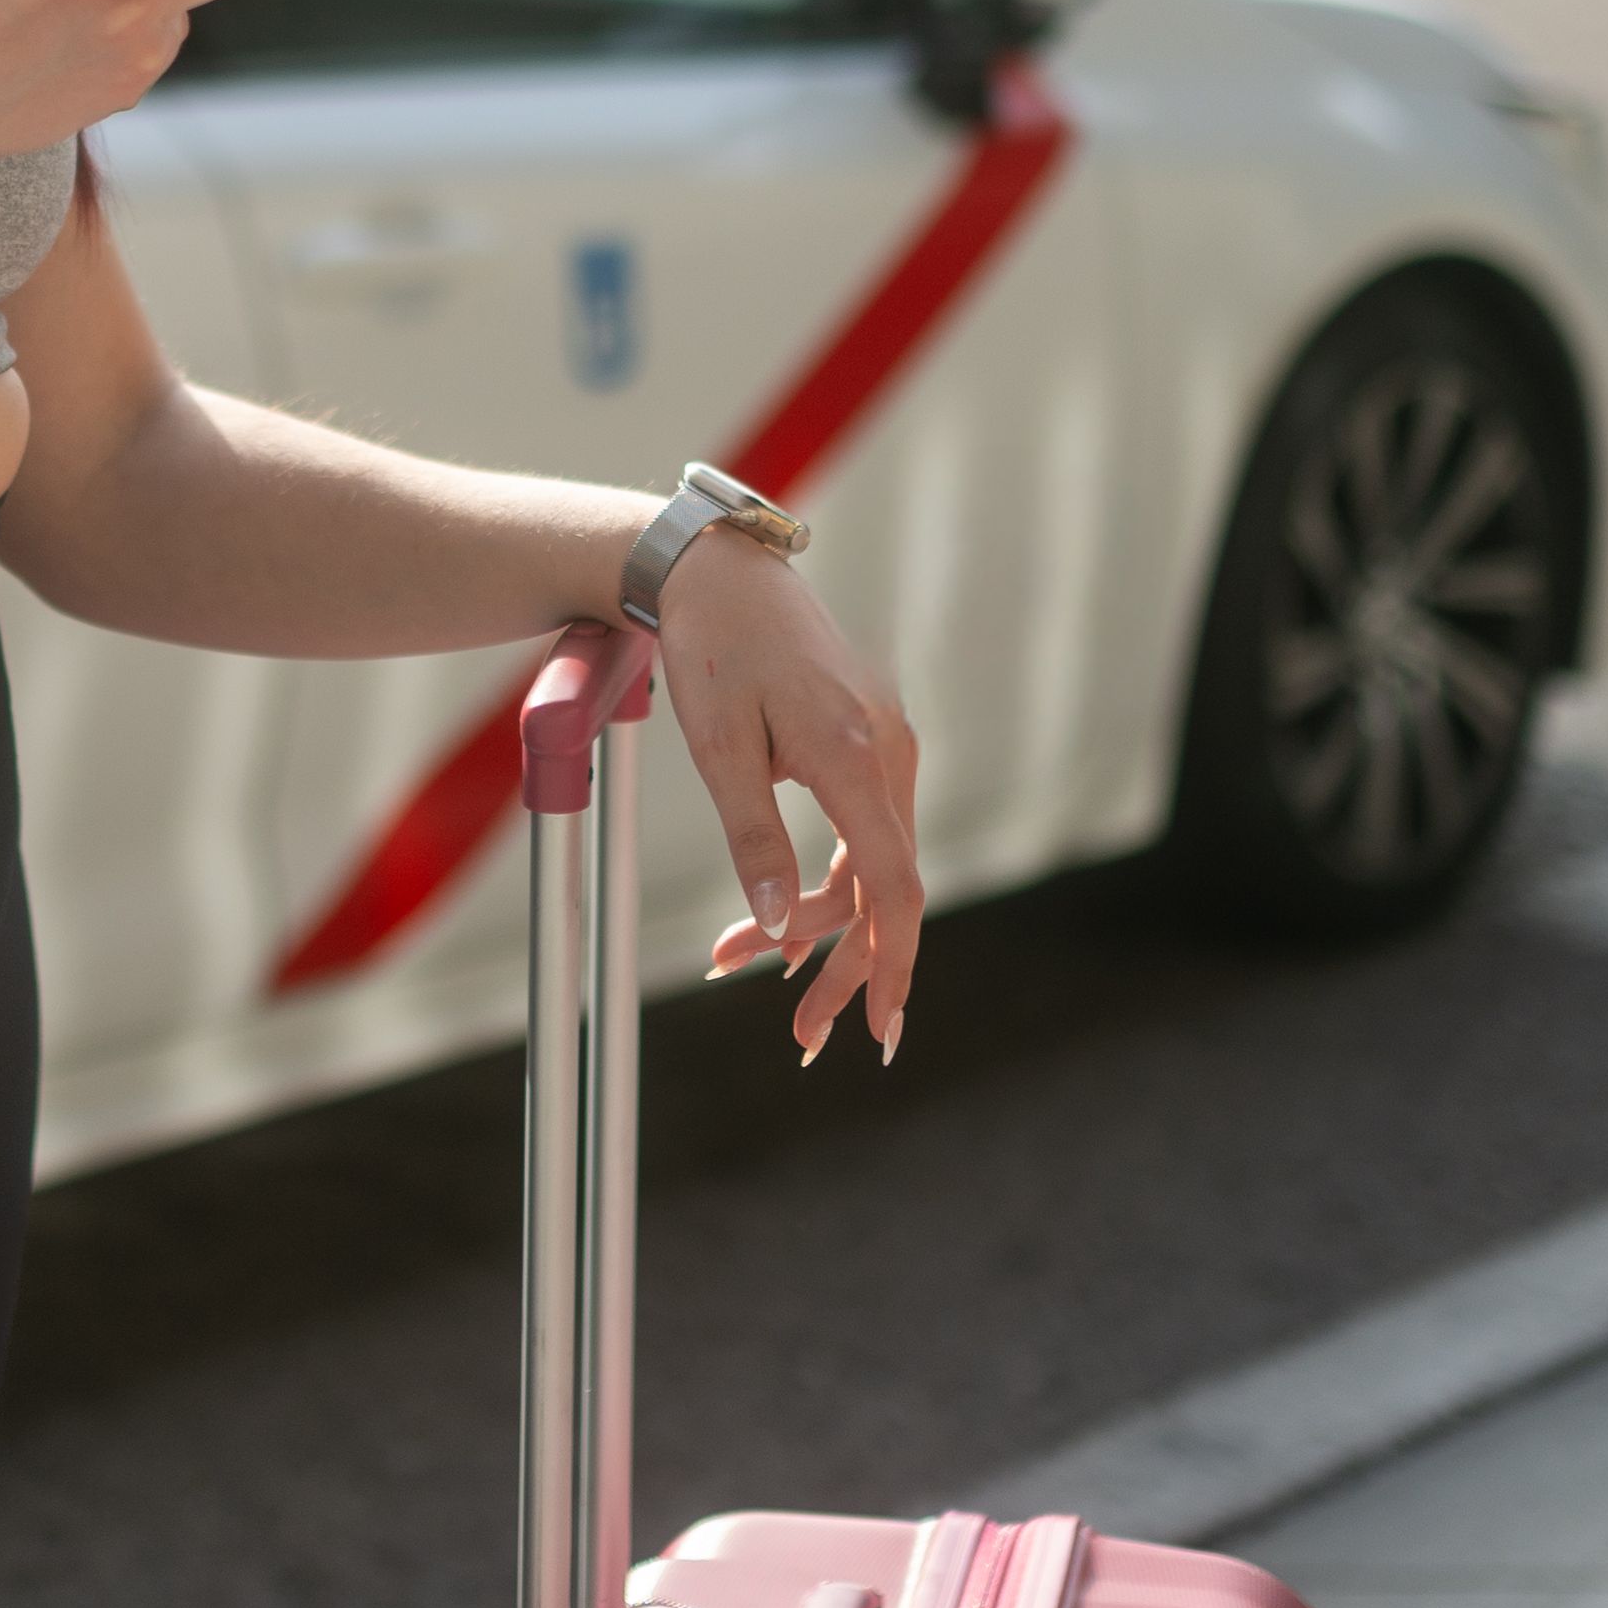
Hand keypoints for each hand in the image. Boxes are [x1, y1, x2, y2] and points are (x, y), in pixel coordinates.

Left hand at [658, 539, 923, 1064]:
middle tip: (800, 1034)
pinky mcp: (870, 742)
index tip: (883, 1030)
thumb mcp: (719, 750)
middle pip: (886, 888)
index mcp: (855, 758)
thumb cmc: (712, 652)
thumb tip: (782, 925)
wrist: (722, 573)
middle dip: (843, 965)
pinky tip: (783, 919)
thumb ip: (754, 839)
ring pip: (874, 864)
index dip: (894, 965)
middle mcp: (889, 754)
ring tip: (743, 964)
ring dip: (823, 926)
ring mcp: (886, 746)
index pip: (895, 886)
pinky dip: (829, 881)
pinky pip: (865, 831)